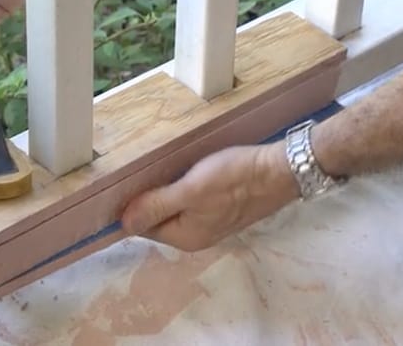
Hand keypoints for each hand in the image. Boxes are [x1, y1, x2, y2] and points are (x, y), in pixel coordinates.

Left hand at [120, 141, 300, 251]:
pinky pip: (192, 201)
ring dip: (167, 190)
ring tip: (162, 166)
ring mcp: (212, 222)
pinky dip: (184, 187)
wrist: (280, 170)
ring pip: (176, 208)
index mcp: (185, 237)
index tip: (126, 180)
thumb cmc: (234, 179)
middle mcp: (196, 235)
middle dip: (150, 197)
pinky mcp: (223, 207)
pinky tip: (186, 170)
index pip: (143, 226)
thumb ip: (157, 206)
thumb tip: (122, 224)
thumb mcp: (191, 190)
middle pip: (159, 218)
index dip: (132, 205)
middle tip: (143, 168)